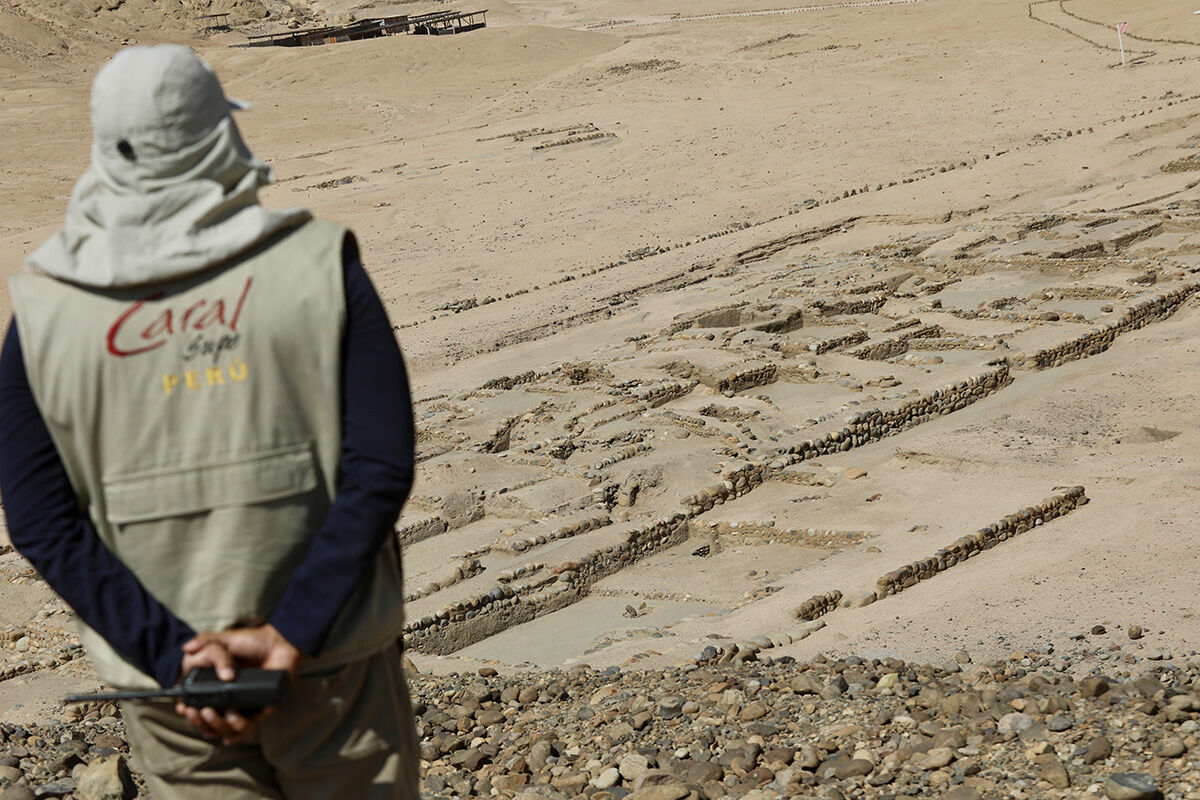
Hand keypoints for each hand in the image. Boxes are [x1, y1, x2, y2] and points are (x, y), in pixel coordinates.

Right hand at [176, 625, 302, 745]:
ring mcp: (240, 705)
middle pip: (207, 722)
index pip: (194, 704)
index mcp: (212, 685)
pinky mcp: (257, 709)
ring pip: (224, 728)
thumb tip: (187, 648)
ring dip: (218, 725)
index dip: (187, 710)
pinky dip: (237, 732)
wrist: (279, 643)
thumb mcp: (224, 640)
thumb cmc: (251, 641)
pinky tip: (230, 733)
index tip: (185, 708)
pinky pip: (247, 727)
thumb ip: (204, 642)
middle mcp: (224, 698)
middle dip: (200, 722)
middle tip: (202, 711)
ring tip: (219, 712)